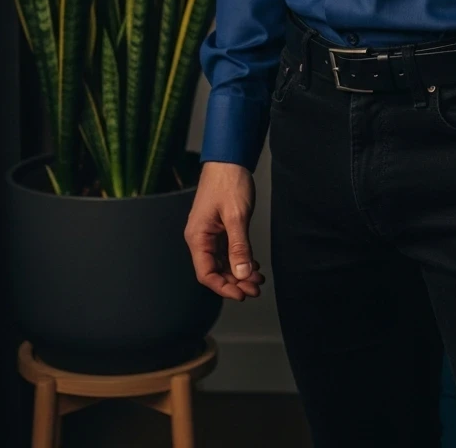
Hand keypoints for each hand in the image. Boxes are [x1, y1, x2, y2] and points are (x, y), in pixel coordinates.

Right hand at [184, 161, 266, 300]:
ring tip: (258, 280)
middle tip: (255, 289)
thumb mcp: (236, 216)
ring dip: (239, 273)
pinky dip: (240, 260)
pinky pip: (227, 252)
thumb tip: (242, 274)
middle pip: (215, 271)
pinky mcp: (219, 229)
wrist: (229, 160)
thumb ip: (239, 246)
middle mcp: (201, 238)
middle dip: (235, 282)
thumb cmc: (228, 183)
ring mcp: (210, 234)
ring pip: (223, 263)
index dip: (223, 288)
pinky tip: (253, 266)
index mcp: (198, 237)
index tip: (242, 294)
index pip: (206, 273)